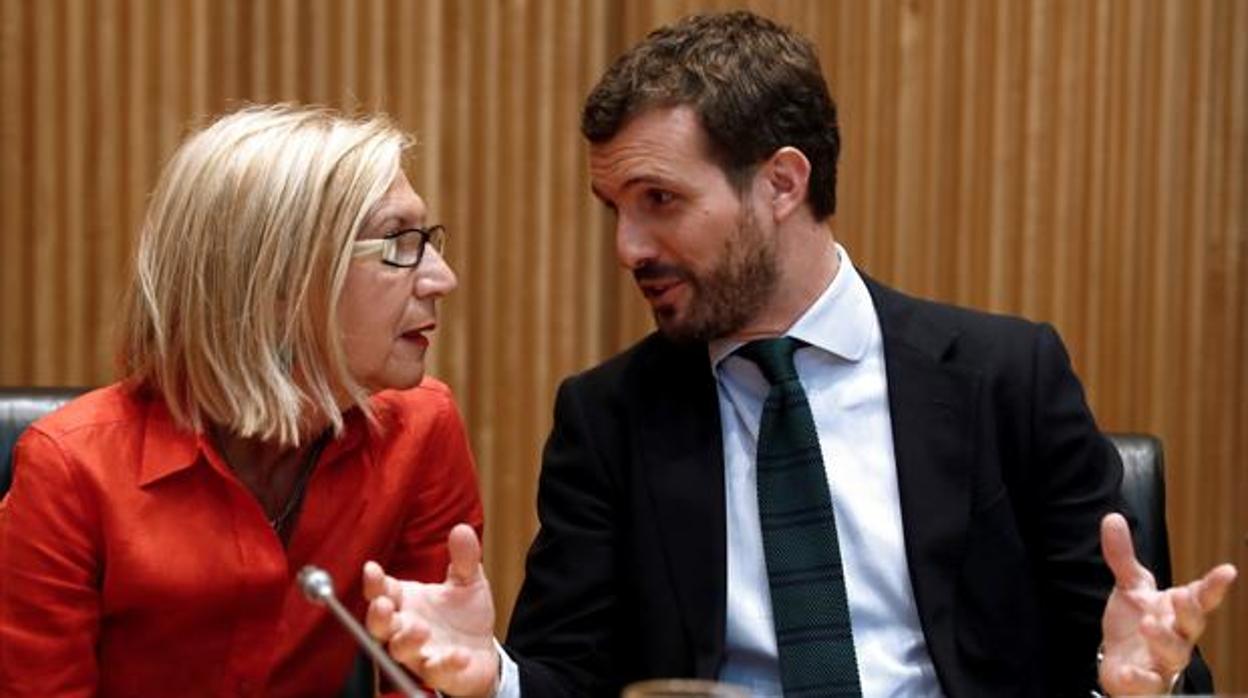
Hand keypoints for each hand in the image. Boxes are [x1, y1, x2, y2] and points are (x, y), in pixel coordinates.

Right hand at [364, 523, 499, 697]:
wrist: (482, 652)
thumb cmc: (464, 615)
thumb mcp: (468, 581)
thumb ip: (464, 558)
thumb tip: (462, 529)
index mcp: (407, 601)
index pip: (382, 590)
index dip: (374, 582)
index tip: (372, 569)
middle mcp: (405, 628)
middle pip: (380, 625)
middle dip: (378, 616)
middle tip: (383, 605)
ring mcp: (418, 652)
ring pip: (399, 650)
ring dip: (406, 640)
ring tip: (420, 629)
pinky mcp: (437, 673)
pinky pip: (436, 671)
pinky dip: (445, 664)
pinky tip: (458, 655)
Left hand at [1097, 513, 1236, 694]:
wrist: (1121, 663)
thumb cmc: (1136, 624)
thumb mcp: (1130, 588)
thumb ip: (1122, 556)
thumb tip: (1112, 517)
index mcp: (1177, 611)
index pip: (1200, 597)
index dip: (1214, 585)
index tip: (1227, 570)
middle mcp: (1177, 636)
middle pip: (1192, 626)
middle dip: (1190, 612)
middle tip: (1180, 596)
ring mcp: (1163, 662)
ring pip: (1174, 654)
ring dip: (1164, 640)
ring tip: (1148, 624)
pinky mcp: (1145, 683)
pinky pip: (1148, 685)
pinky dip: (1140, 679)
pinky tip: (1130, 672)